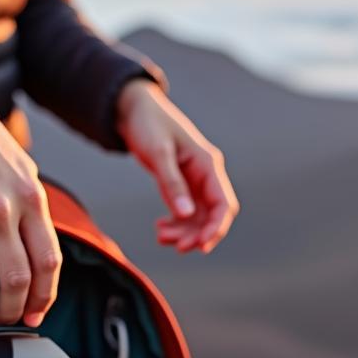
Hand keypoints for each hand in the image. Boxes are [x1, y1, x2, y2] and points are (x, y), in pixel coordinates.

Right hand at [0, 54, 60, 326]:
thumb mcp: (21, 167)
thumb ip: (32, 208)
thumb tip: (39, 254)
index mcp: (30, 198)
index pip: (48, 262)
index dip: (45, 296)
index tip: (37, 312)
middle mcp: (3, 210)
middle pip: (18, 280)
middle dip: (13, 309)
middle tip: (6, 317)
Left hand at [116, 79, 238, 252]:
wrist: (133, 109)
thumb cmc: (148, 125)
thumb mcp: (158, 153)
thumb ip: (172, 184)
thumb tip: (186, 215)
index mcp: (208, 164)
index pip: (224, 203)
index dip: (216, 227)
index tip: (201, 245)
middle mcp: (206, 174)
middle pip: (214, 214)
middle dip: (199, 234)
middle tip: (178, 248)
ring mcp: (195, 181)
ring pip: (199, 217)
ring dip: (185, 232)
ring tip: (162, 237)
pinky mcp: (182, 185)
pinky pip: (186, 212)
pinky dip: (175, 224)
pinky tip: (160, 228)